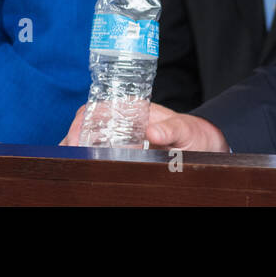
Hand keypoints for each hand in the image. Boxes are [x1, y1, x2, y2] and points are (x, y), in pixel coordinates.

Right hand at [60, 102, 229, 152]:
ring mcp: (123, 139)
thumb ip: (173, 129)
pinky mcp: (125, 154)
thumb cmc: (196, 136)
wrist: (207, 147)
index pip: (100, 108)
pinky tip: (85, 167)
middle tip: (69, 156)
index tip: (77, 139)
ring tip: (72, 164)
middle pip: (88, 125)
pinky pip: (99, 155)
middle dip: (72, 138)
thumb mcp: (188, 131)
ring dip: (77, 150)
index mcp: (136, 111)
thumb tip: (152, 130)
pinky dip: (88, 159)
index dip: (83, 121)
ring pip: (89, 141)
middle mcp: (125, 123)